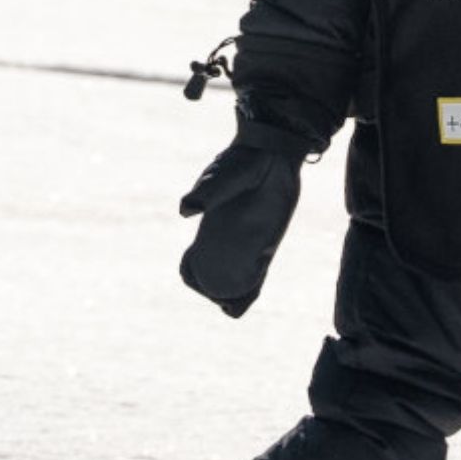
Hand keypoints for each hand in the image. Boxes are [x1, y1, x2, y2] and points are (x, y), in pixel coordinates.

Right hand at [178, 126, 309, 317]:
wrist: (273, 153)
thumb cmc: (244, 163)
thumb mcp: (222, 177)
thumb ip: (207, 193)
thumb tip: (187, 211)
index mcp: (209, 229)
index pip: (192, 260)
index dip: (190, 272)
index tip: (193, 277)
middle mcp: (225, 241)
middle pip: (214, 275)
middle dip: (212, 290)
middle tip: (222, 299)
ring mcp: (247, 244)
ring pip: (236, 280)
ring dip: (232, 296)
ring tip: (233, 306)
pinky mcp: (268, 244)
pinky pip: (257, 275)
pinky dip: (249, 292)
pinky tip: (242, 305)